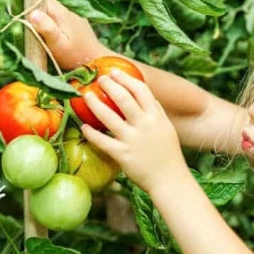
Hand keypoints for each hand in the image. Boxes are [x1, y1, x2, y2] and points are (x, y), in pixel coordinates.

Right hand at [29, 0, 109, 69]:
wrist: (95, 58)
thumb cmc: (74, 55)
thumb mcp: (58, 45)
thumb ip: (47, 29)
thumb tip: (32, 13)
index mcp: (59, 10)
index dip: (24, 0)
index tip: (16, 8)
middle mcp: (64, 4)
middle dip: (30, 3)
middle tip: (23, 19)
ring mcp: (68, 7)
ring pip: (46, 1)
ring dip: (38, 9)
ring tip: (33, 23)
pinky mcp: (70, 13)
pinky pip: (54, 7)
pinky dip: (46, 13)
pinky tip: (44, 23)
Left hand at [78, 69, 187, 194]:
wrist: (169, 180)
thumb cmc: (168, 154)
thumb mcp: (166, 128)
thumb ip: (156, 111)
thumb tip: (145, 95)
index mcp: (156, 117)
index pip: (141, 90)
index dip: (126, 79)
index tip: (114, 72)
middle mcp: (145, 125)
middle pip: (124, 99)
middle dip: (109, 86)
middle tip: (98, 80)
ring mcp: (133, 140)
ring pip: (109, 117)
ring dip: (95, 104)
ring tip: (85, 96)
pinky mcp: (123, 155)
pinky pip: (103, 141)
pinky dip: (91, 133)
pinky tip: (83, 127)